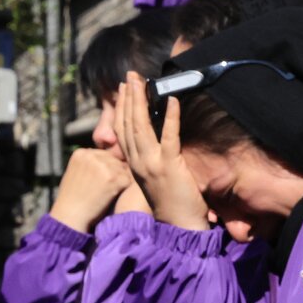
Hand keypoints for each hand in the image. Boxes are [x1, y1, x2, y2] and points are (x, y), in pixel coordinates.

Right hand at [48, 148, 133, 231]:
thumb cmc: (73, 198)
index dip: (106, 169)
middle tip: (104, 188)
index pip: (105, 155)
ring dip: (120, 181)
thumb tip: (111, 157)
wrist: (70, 215)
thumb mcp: (75, 172)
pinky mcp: (115, 177)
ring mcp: (104, 166)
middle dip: (115, 173)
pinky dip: (124, 188)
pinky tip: (111, 196)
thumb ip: (90, 163)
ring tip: (106, 192)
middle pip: (116, 160)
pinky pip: (129, 179)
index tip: (100, 181)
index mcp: (81, 153)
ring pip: (124, 169)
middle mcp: (92, 156)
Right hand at [117, 73, 210, 230]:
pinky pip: (170, 137)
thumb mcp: (157, 178)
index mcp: (134, 164)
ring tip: (142, 82)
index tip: (124, 89)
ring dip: (141, 102)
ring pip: (142, 127)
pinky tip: (172, 100)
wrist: (180, 227)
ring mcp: (152, 164)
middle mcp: (138, 162)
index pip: (123, 131)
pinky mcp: (170, 167)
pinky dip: (171, 117)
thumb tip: (160, 142)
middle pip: (129, 124)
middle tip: (130, 76)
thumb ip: (154, 160)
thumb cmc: (173, 204)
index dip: (122, 108)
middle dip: (129, 97)